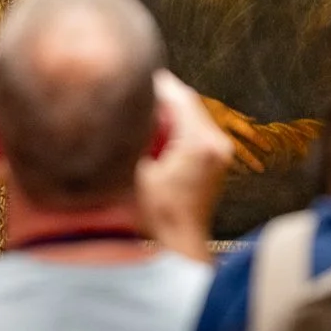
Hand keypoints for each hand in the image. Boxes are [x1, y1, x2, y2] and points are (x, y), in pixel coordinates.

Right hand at [137, 73, 236, 260]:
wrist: (175, 255)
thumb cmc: (153, 221)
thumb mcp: (131, 174)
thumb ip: (127, 137)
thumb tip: (113, 110)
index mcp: (200, 142)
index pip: (177, 94)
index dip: (151, 83)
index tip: (129, 75)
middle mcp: (216, 144)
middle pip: (184, 103)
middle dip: (155, 97)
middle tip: (126, 93)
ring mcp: (217, 155)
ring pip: (186, 117)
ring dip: (161, 114)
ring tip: (132, 115)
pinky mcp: (211, 165)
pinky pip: (188, 133)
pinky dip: (168, 130)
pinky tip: (145, 140)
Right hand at [200, 97, 323, 171]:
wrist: (172, 109)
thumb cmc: (199, 105)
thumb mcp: (220, 107)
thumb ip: (238, 115)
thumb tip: (254, 121)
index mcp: (226, 117)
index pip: (248, 131)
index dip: (260, 141)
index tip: (269, 150)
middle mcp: (219, 130)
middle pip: (239, 149)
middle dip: (251, 160)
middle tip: (261, 169)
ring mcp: (207, 142)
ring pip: (226, 158)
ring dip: (238, 166)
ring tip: (246, 173)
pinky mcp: (197, 151)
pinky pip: (212, 162)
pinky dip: (221, 167)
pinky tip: (226, 174)